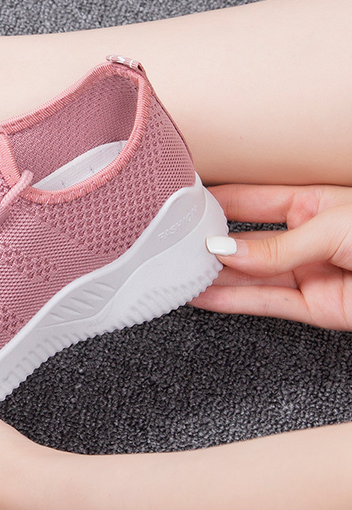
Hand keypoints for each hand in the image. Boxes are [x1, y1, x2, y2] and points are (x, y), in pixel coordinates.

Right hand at [191, 184, 351, 330]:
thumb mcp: (331, 226)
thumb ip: (279, 245)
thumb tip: (230, 251)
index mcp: (312, 206)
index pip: (252, 201)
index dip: (219, 203)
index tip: (186, 206)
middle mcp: (306, 241)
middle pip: (246, 242)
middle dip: (211, 244)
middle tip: (178, 245)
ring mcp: (309, 275)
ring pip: (251, 276)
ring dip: (216, 276)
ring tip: (183, 272)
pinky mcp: (316, 308)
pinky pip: (267, 303)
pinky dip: (232, 302)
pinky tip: (205, 296)